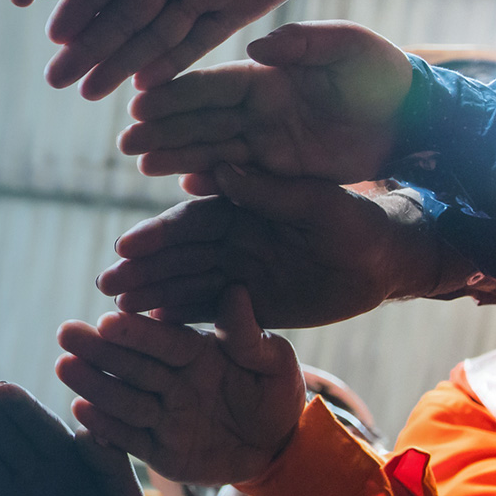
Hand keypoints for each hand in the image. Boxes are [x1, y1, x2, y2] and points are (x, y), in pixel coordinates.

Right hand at [46, 0, 368, 96]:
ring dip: (120, 62)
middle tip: (56, 78)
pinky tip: (141, 87)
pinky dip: (172, 64)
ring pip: (154, 32)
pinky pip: (200, 40)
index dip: (85, 0)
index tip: (57, 32)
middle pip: (124, 9)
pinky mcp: (241, 5)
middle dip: (90, 45)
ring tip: (85, 92)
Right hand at [57, 287, 305, 484]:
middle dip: (98, 350)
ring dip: (93, 383)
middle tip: (66, 334)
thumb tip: (236, 290)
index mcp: (195, 352)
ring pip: (124, 398)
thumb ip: (248, 334)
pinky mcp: (160, 452)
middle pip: (131, 365)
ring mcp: (164, 417)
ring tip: (64, 367)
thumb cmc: (276, 394)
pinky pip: (130, 439)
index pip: (162, 340)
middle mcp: (172, 381)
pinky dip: (105, 427)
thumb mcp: (274, 361)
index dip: (136, 332)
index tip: (109, 319)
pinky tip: (80, 410)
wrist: (281, 449)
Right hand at [98, 169, 456, 327]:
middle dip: (142, 270)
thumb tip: (218, 167)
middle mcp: (232, 238)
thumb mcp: (315, 204)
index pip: (190, 219)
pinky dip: (181, 319)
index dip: (158, 234)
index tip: (126, 246)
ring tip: (119, 311)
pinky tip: (153, 328)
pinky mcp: (250, 304)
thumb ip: (266, 192)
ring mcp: (238, 272)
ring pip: (186, 284)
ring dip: (152, 296)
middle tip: (107, 286)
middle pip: (178, 255)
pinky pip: (210, 312)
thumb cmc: (357, 222)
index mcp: (242, 204)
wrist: (388, 262)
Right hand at [120, 20, 412, 180]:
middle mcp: (260, 109)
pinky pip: (241, 177)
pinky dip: (213, 181)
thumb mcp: (348, 45)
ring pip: (212, 150)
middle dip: (162, 129)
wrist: (415, 118)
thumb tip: (254, 48)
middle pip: (200, 120)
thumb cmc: (382, 72)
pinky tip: (185, 186)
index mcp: (268, 76)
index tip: (140, 102)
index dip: (176, 94)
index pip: (211, 86)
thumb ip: (303, 41)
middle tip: (125, 142)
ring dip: (176, 156)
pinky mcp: (284, 171)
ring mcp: (269, 142)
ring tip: (141, 164)